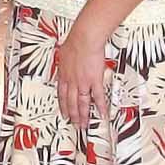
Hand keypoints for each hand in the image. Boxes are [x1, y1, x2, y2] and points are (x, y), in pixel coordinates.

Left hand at [56, 16, 113, 132]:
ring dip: (83, 115)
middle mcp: (72, 81)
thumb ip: (64, 61)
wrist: (84, 39)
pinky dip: (100, 107)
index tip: (64, 113)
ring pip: (82, 103)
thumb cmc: (75, 42)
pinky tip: (102, 114)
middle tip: (74, 124)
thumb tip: (63, 61)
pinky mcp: (95, 81)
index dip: (63, 105)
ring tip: (84, 124)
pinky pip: (98, 97)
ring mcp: (83, 82)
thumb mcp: (63, 53)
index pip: (61, 94)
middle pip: (71, 102)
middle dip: (72, 115)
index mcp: (64, 75)